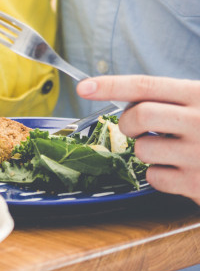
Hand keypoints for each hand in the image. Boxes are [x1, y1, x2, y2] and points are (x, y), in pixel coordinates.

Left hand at [78, 75, 199, 204]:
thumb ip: (170, 99)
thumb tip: (120, 98)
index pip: (146, 85)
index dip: (110, 85)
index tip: (83, 87)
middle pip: (139, 116)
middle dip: (128, 122)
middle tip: (135, 127)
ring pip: (143, 150)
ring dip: (146, 151)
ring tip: (171, 150)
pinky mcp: (199, 184)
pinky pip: (155, 178)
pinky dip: (159, 176)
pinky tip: (180, 170)